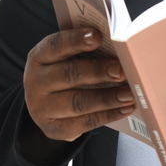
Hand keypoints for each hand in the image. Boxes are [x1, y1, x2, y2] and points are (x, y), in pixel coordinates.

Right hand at [23, 28, 134, 142]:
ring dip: (107, 98)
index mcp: (39, 56)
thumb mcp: (68, 58)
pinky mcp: (53, 128)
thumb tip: (120, 49)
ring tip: (129, 94)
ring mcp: (41, 107)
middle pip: (68, 75)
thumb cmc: (66, 72)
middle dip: (98, 72)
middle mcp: (36, 81)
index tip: (97, 37)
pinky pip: (83, 123)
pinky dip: (107, 116)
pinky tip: (125, 109)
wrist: (47, 104)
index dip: (76, 40)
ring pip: (77, 102)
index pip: (56, 45)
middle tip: (122, 71)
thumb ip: (87, 51)